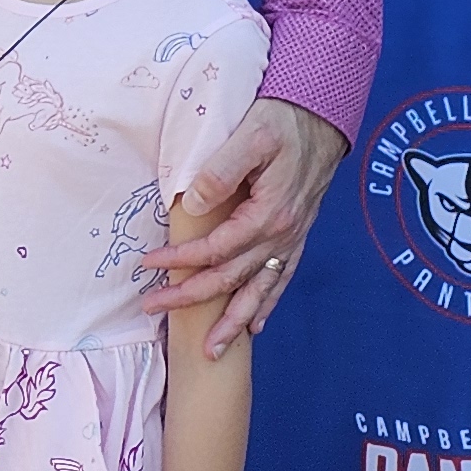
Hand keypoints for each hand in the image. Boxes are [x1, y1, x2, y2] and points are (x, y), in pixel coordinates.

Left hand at [138, 94, 347, 355]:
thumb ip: (221, 171)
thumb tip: (192, 206)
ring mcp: (291, 241)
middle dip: (191, 298)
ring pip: (259, 292)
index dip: (180, 259)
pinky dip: (266, 306)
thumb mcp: (251, 135)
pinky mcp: (296, 238)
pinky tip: (255, 327)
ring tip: (211, 352)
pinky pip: (281, 282)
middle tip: (154, 308)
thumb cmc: (282, 121)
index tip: (148, 263)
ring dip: (233, 324)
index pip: (216, 248)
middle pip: (231, 279)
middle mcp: (282, 236)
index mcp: (269, 214)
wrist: (322, 117)